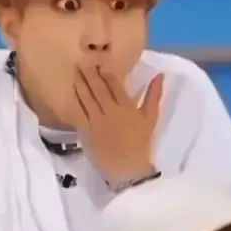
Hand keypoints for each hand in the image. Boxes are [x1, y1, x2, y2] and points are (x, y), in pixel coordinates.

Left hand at [72, 65, 164, 183]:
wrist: (128, 171)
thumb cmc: (140, 143)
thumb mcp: (150, 118)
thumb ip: (154, 95)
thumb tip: (159, 74)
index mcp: (127, 107)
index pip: (115, 85)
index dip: (106, 72)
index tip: (99, 60)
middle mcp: (111, 112)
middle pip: (98, 89)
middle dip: (90, 73)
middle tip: (82, 60)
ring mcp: (97, 122)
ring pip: (86, 98)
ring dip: (80, 83)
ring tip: (75, 70)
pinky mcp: (86, 132)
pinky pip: (78, 113)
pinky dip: (74, 101)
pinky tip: (71, 91)